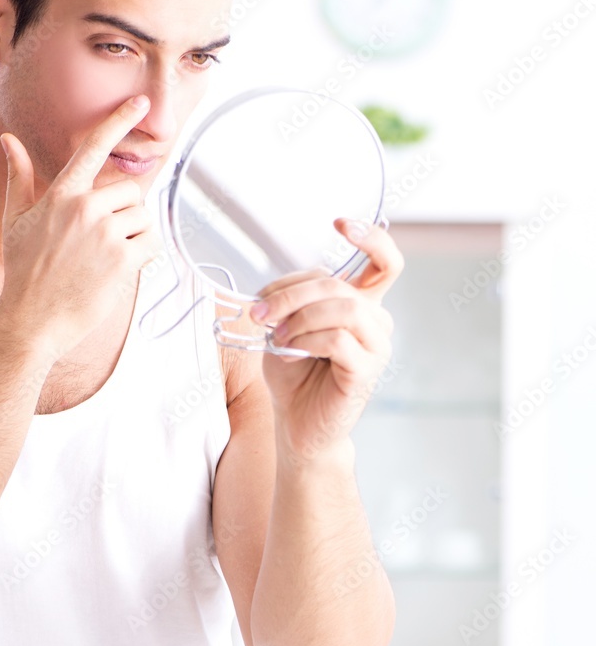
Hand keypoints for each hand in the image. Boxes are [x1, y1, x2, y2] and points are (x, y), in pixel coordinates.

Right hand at [0, 95, 162, 358]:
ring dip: (134, 235)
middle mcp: (83, 208)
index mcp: (60, 195)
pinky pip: (151, 243)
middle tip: (100, 241)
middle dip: (124, 213)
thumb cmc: (23, 272)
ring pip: (143, 217)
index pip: (93, 148)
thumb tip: (8, 140)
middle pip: (130, 191)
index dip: (118, 120)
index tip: (140, 102)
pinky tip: (118, 270)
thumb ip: (19, 177)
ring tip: (105, 258)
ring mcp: (103, 234)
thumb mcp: (16, 221)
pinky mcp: (122, 260)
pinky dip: (143, 256)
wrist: (29, 322)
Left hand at [249, 218, 404, 465]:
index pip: (384, 262)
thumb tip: (276, 292)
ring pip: (342, 308)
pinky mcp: (367, 371)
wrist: (296, 422)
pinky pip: (338, 339)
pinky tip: (291, 352)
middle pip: (339, 285)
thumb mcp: (284, 325)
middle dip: (291, 294)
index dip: (370, 238)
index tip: (340, 224)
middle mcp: (376, 321)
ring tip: (279, 337)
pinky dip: (306, 340)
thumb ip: (289, 300)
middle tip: (260, 312)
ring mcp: (376, 346)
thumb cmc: (293, 372)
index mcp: (360, 303)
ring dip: (299, 318)